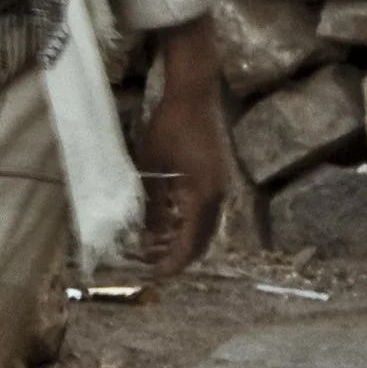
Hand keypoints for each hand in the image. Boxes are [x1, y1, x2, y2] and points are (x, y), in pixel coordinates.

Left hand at [130, 17, 232, 279]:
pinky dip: (186, 220)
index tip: (154, 275)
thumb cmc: (169, 127)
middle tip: (152, 264)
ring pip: (203, 225)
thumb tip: (145, 239)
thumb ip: (150, 206)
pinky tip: (166, 219)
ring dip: (182, 238)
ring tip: (155, 245)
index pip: (190, 244)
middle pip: (201, 240)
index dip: (172, 263)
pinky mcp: (217, 175)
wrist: (194, 93)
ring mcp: (221, 185)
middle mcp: (218, 196)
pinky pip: (204, 209)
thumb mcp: (152, 169)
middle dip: (178, 255)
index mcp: (203, 197)